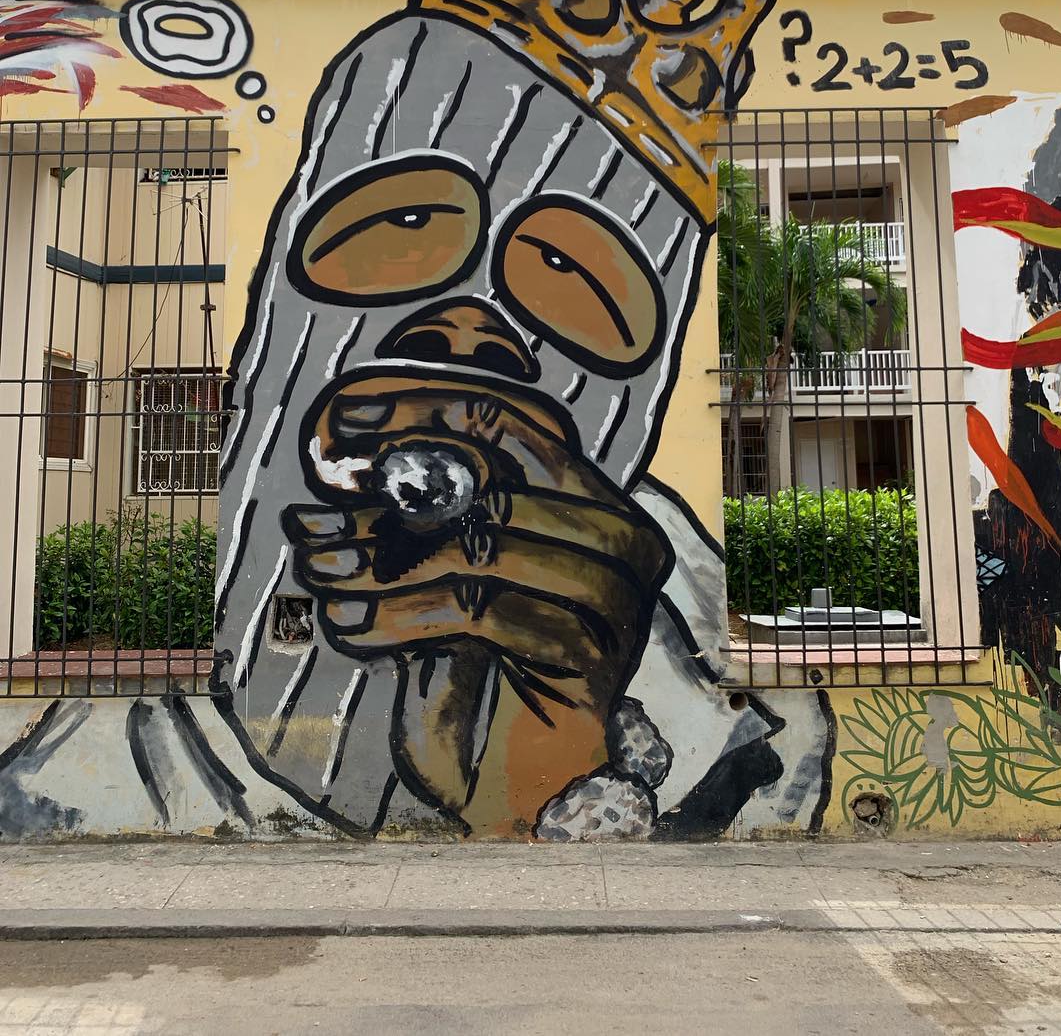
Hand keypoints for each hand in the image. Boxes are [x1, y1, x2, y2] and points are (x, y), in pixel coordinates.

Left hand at [284, 377, 670, 831]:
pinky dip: (404, 616)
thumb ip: (426, 511)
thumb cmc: (481, 665)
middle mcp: (622, 536)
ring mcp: (618, 597)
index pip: (514, 424)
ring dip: (384, 564)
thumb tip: (344, 454)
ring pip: (483, 549)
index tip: (347, 416)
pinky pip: (482, 613)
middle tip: (309, 527)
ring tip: (321, 576)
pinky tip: (351, 623)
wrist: (518, 778)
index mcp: (595, 498)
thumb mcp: (451, 570)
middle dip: (388, 508)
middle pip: (491, 488)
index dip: (427, 412)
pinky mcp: (595, 657)